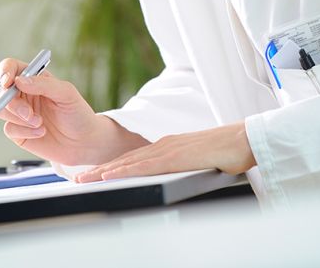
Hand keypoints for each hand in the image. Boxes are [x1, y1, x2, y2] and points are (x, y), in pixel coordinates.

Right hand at [0, 58, 145, 165]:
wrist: (84, 143)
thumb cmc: (78, 114)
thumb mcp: (66, 94)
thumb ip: (44, 84)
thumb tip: (19, 81)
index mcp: (34, 79)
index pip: (11, 68)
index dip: (5, 71)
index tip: (8, 81)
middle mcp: (24, 94)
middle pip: (1, 91)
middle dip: (12, 102)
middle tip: (29, 113)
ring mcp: (19, 114)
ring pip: (2, 110)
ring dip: (20, 118)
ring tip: (40, 123)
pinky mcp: (19, 132)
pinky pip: (9, 129)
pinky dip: (24, 131)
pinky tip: (41, 133)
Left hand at [74, 122, 255, 182]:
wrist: (242, 140)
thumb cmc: (224, 153)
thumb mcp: (194, 160)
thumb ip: (179, 165)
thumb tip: (170, 176)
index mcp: (165, 147)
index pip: (132, 158)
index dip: (111, 167)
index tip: (94, 174)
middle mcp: (162, 145)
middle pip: (124, 159)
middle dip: (100, 169)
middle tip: (78, 177)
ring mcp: (166, 149)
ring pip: (128, 162)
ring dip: (105, 171)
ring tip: (85, 178)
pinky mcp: (174, 157)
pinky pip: (145, 166)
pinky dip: (125, 170)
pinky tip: (111, 175)